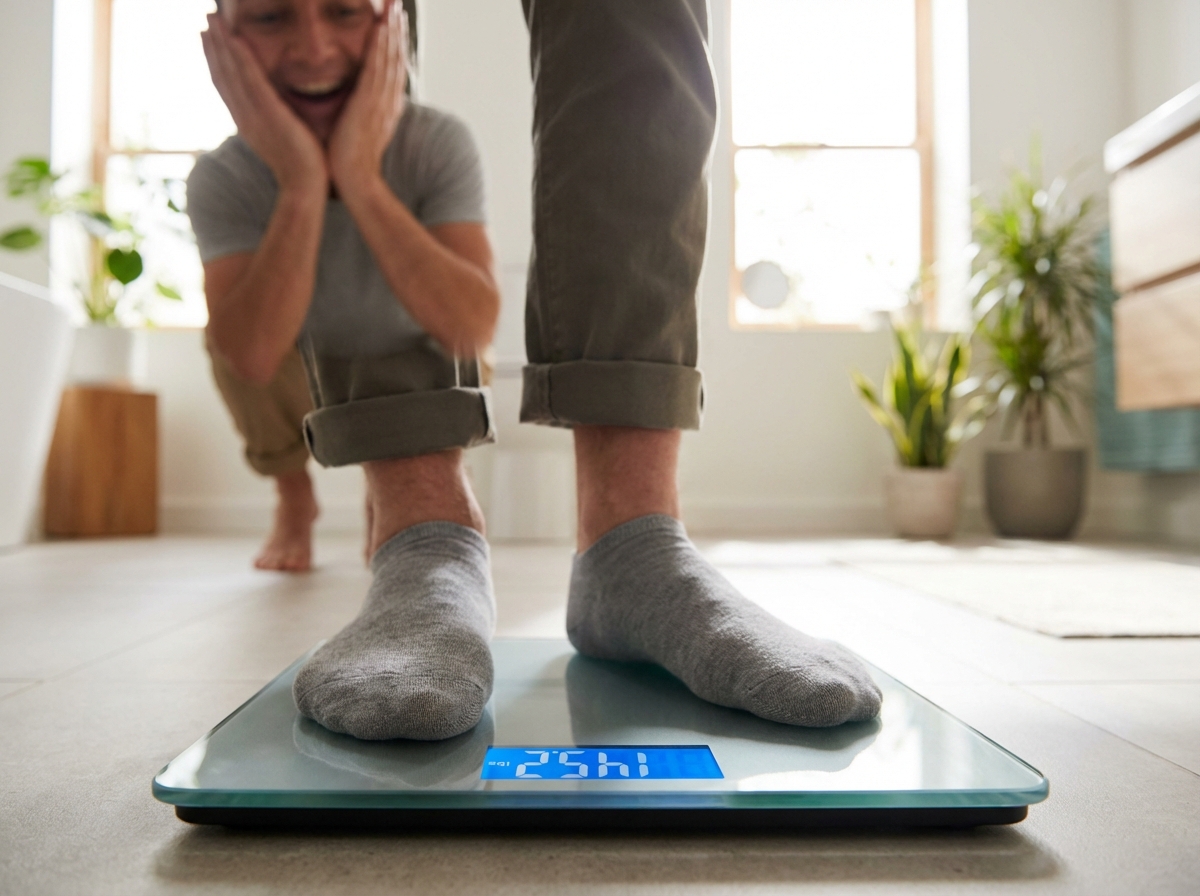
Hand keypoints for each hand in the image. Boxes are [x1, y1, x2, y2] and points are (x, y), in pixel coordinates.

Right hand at [201, 14, 326, 194]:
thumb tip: (282, 110)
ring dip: (220, 43)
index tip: (210, 38)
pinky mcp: (268, 114)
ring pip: (231, 72)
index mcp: (247, 122)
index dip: (216, 60)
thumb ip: (278, 121)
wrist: (305, 188)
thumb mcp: (285, 139)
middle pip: (222, 74)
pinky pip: (250, 80)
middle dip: (213, 45)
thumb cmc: (303, 168)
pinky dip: (240, 58)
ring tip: (213, 17)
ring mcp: (252, 115)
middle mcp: (243, 116)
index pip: (226, 85)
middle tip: (207, 18)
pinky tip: (233, 37)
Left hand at [327, 0, 407, 198]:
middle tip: (398, 6)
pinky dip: (381, 45)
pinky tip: (382, 26)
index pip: (392, 69)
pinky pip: (378, 67)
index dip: (394, 46)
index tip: (393, 25)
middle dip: (397, 31)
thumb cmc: (350, 162)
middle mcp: (388, 101)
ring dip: (392, 30)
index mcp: (385, 107)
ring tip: (394, 7)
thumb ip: (359, 115)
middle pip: (396, 58)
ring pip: (390, 58)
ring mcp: (381, 101)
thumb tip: (354, 106)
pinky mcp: (370, 102)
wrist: (355, 181)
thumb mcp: (358, 133)